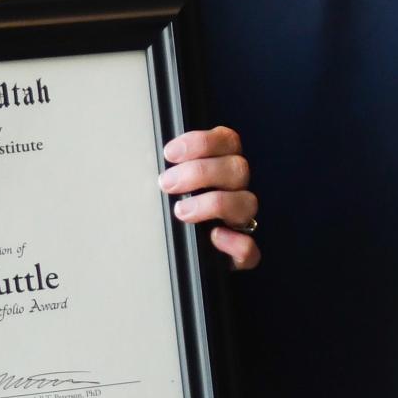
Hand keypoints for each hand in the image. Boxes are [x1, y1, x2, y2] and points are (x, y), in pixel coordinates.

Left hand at [162, 126, 258, 267]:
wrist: (174, 256)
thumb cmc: (169, 208)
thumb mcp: (167, 184)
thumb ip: (167, 171)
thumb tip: (148, 166)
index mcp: (223, 167)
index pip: (227, 141)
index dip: (202, 142)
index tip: (170, 153)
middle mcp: (237, 190)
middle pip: (238, 169)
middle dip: (200, 172)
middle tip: (167, 183)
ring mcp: (241, 221)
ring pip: (248, 203)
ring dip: (214, 203)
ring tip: (181, 211)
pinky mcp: (241, 253)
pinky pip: (250, 248)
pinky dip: (235, 242)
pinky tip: (214, 238)